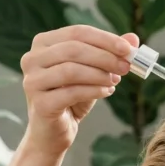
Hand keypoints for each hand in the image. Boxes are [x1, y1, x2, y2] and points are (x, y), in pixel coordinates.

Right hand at [19, 25, 137, 156]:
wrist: (53, 133)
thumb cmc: (71, 99)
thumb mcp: (92, 72)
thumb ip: (109, 53)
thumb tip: (132, 38)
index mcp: (43, 44)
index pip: (77, 32)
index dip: (105, 39)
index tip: (129, 49)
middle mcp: (32, 59)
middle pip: (73, 49)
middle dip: (105, 57)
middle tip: (126, 66)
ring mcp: (32, 82)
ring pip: (71, 70)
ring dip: (99, 74)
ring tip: (115, 80)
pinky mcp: (40, 104)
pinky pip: (72, 92)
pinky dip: (94, 91)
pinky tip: (107, 92)